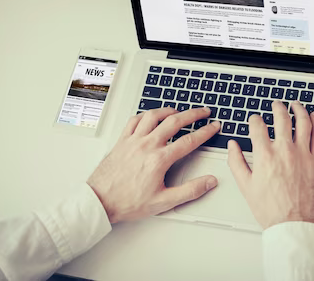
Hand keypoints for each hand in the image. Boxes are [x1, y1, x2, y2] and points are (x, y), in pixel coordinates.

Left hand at [87, 107, 219, 223]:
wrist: (99, 201)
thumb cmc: (127, 202)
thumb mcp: (163, 202)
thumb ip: (190, 191)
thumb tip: (209, 182)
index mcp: (159, 160)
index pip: (189, 140)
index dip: (205, 131)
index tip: (214, 126)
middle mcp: (147, 145)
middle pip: (174, 122)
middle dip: (192, 114)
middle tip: (203, 111)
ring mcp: (133, 141)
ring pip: (154, 116)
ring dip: (169, 110)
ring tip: (178, 110)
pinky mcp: (122, 141)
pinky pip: (134, 120)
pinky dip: (146, 115)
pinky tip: (150, 116)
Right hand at [228, 101, 313, 228]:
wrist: (294, 224)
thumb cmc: (271, 210)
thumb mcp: (246, 186)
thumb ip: (236, 162)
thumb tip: (232, 146)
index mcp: (265, 156)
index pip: (258, 127)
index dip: (255, 120)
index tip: (255, 120)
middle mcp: (285, 151)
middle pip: (282, 118)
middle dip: (277, 108)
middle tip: (276, 105)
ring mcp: (303, 154)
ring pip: (303, 122)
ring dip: (299, 109)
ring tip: (296, 105)